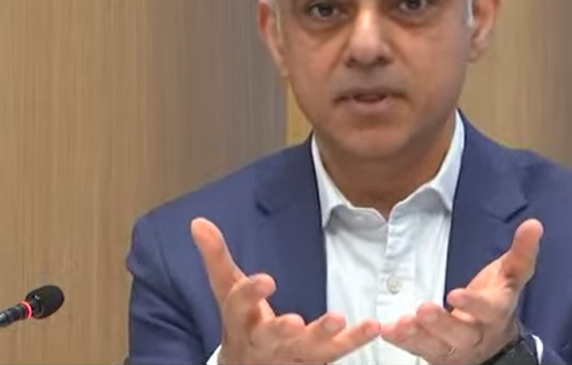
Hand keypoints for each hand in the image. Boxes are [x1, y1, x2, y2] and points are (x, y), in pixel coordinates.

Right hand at [191, 218, 380, 364]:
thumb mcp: (226, 289)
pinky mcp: (315, 360)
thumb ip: (216, 256)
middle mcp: (263, 340)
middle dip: (283, 330)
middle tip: (296, 322)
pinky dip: (355, 340)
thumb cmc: (241, 321)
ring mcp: (291, 353)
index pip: (240, 305)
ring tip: (339, 319)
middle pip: (271, 336)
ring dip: (324, 336)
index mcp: (240, 319)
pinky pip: (336, 353)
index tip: (267, 279)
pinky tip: (373, 325)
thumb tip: (197, 221)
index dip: (251, 292)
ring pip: (306, 348)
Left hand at [381, 219, 543, 364]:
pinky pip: (417, 350)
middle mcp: (477, 335)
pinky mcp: (435, 356)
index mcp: (497, 313)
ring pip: (437, 346)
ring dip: (417, 336)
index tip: (455, 293)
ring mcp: (455, 349)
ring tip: (399, 323)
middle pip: (460, 333)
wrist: (494, 345)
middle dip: (441, 323)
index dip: (474, 304)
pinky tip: (386, 328)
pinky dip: (400, 341)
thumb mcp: (511, 277)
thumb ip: (521, 253)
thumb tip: (534, 223)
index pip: (489, 310)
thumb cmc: (498, 300)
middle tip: (422, 309)